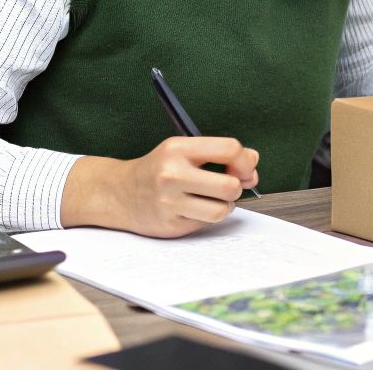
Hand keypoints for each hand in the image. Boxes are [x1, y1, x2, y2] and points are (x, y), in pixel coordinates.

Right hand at [63, 136, 258, 236]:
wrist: (120, 193)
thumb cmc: (159, 170)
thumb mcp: (184, 150)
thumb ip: (219, 153)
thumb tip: (252, 165)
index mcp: (178, 148)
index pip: (230, 149)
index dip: (245, 160)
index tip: (244, 168)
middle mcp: (172, 174)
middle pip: (230, 185)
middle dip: (236, 187)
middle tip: (228, 186)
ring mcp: (170, 202)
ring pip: (221, 210)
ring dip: (224, 206)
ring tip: (211, 199)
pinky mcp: (170, 225)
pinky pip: (206, 223)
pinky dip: (208, 217)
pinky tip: (195, 209)